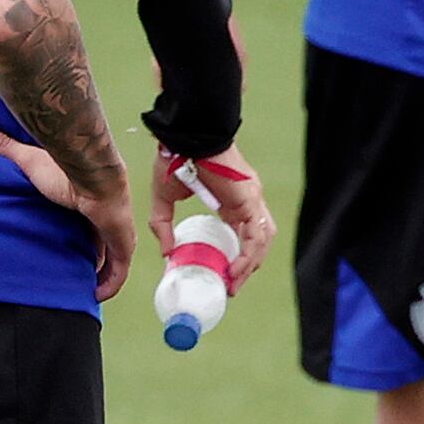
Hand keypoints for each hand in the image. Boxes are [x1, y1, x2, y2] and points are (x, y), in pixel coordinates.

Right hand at [0, 121, 131, 299]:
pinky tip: (97, 297)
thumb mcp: (29, 160)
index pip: (83, 227)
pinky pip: (119, 270)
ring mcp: (115, 232)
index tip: (62, 254)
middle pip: (97, 248)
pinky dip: (110, 284)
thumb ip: (5, 147)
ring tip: (80, 292)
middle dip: (86, 264)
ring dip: (97, 277)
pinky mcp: (121, 242)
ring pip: (110, 262)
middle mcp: (103, 220)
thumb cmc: (64, 166)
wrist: (90, 171)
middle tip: (69, 281)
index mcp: (85, 204)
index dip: (76, 242)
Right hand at [154, 144, 275, 285]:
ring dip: (249, 265)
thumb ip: (163, 225)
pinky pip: (256, 235)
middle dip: (245, 266)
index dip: (237, 257)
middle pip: (257, 242)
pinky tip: (235, 270)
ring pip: (261, 241)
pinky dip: (248, 254)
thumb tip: (166, 252)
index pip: (243, 235)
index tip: (224, 276)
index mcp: (232, 202)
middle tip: (230, 286)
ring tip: (233, 283)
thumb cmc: (175, 160)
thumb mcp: (163, 199)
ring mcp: (253, 200)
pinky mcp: (251, 200)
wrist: (185, 136)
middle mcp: (248, 202)